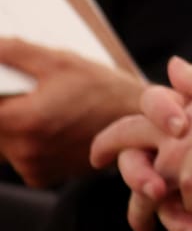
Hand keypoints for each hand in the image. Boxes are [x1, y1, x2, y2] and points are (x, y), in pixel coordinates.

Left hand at [0, 38, 142, 186]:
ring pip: (3, 142)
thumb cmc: (105, 91)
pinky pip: (18, 157)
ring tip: (44, 110)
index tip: (7, 88)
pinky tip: (50, 128)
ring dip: (13, 126)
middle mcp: (23, 150)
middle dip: (6, 108)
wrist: (139, 122)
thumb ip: (15, 53)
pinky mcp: (40, 177)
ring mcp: (31, 166)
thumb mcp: (61, 61)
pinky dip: (26, 143)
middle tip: (30, 94)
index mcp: (22, 120)